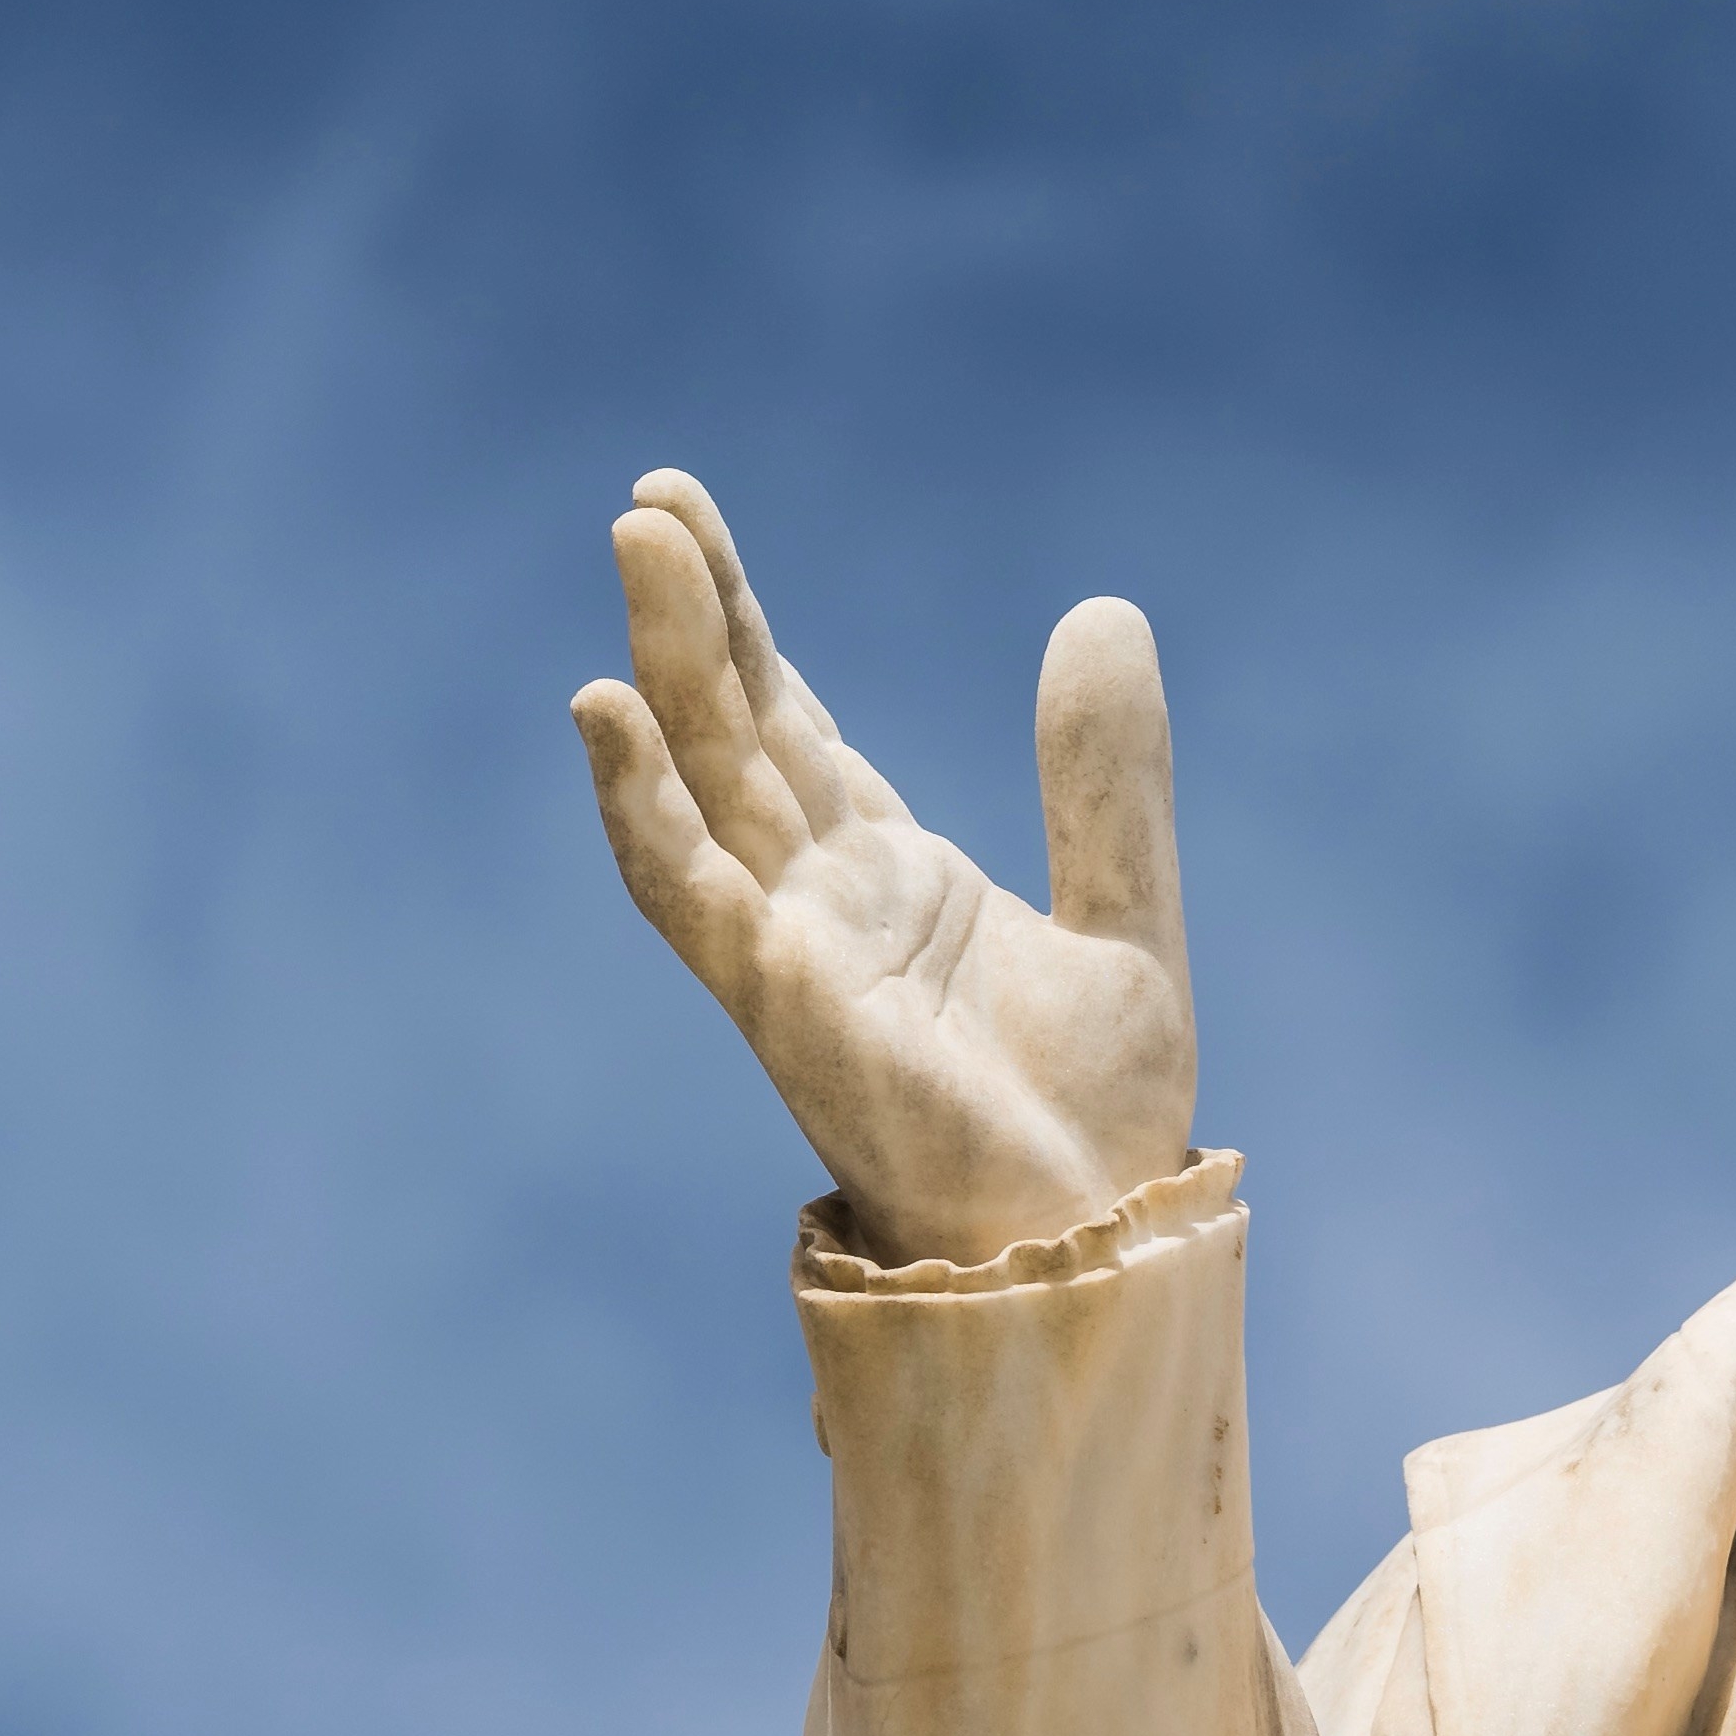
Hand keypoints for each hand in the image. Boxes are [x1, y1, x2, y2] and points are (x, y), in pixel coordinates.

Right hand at [572, 470, 1196, 1267]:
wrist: (1097, 1239)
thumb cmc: (1096, 1115)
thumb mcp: (1129, 911)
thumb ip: (1110, 777)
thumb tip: (1105, 609)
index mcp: (893, 877)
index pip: (793, 724)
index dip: (746, 626)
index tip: (691, 517)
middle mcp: (824, 902)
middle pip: (737, 727)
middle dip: (697, 615)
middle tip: (653, 497)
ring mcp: (792, 947)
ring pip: (705, 779)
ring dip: (667, 666)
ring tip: (642, 542)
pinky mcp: (782, 999)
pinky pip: (690, 889)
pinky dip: (641, 803)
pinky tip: (605, 711)